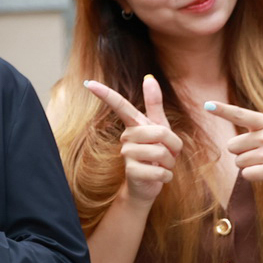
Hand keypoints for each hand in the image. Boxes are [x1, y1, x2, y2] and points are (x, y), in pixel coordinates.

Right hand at [85, 74, 182, 205]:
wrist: (148, 184)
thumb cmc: (155, 154)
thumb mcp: (159, 127)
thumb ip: (154, 103)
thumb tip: (148, 78)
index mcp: (134, 125)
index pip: (119, 106)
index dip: (105, 94)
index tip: (88, 83)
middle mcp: (126, 138)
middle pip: (160, 132)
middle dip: (174, 145)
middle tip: (169, 154)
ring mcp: (126, 155)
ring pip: (161, 152)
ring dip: (170, 162)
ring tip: (162, 166)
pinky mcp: (131, 172)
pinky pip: (159, 171)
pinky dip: (166, 176)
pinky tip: (159, 177)